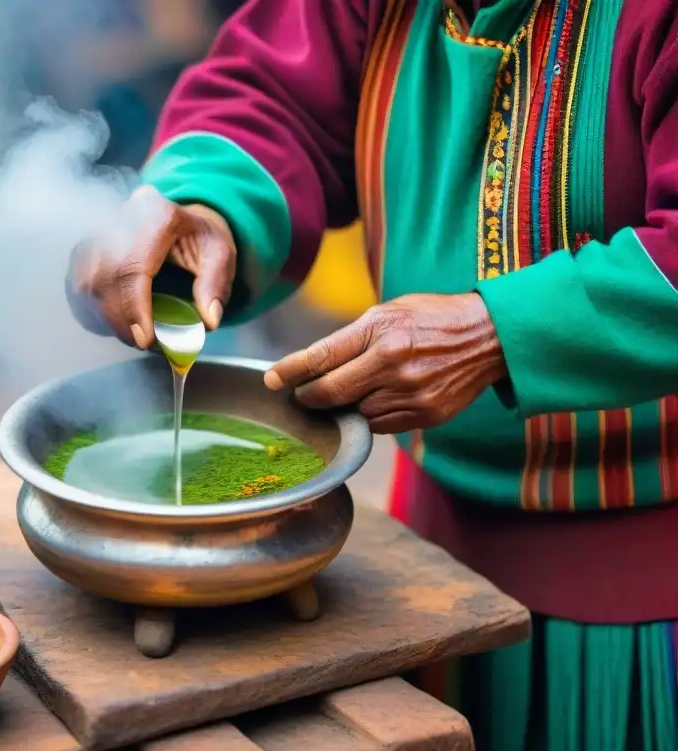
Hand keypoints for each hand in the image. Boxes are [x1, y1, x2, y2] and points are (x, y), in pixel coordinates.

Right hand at [66, 185, 236, 348]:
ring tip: (130, 332)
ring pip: (84, 281)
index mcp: (156, 214)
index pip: (133, 266)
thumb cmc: (198, 239)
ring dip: (104, 316)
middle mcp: (120, 216)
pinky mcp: (85, 245)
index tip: (145, 340)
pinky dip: (91, 309)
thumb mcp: (220, 254)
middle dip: (119, 319)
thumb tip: (208, 320)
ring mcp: (97, 229)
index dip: (134, 308)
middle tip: (141, 343)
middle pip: (103, 276)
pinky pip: (75, 283)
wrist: (179, 221)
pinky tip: (112, 319)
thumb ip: (215, 285)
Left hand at [264, 293, 507, 433]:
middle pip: (331, 393)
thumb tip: (314, 364)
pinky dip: (369, 417)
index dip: (289, 372)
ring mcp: (409, 395)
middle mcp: (392, 366)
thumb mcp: (388, 312)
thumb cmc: (432, 318)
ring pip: (354, 414)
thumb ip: (351, 338)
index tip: (271, 380)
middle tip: (299, 395)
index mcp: (380, 333)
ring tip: (341, 396)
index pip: (320, 357)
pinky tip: (373, 402)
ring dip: (341, 409)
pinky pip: (380, 426)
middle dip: (308, 397)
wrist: (490, 337)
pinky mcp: (424, 416)